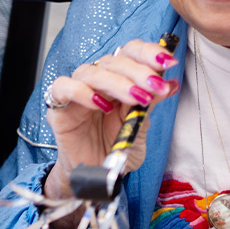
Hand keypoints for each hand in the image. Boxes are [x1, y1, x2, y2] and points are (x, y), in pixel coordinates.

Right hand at [42, 39, 179, 201]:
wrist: (96, 176)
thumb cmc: (116, 149)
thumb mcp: (140, 127)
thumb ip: (149, 103)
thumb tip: (171, 82)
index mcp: (118, 80)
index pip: (129, 53)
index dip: (147, 53)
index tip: (168, 62)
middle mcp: (97, 82)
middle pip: (113, 60)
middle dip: (139, 71)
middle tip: (157, 86)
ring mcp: (76, 93)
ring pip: (91, 72)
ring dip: (117, 82)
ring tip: (137, 98)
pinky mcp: (58, 108)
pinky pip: (63, 87)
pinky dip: (82, 92)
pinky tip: (102, 106)